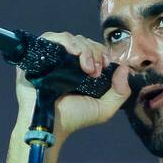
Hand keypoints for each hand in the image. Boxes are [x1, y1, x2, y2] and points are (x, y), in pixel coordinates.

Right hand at [14, 31, 131, 136]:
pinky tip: (73, 53)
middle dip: (94, 52)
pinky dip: (66, 41)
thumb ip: (120, 92)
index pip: (93, 48)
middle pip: (83, 41)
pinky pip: (51, 38)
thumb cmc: (74, 118)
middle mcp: (65, 61)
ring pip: (70, 38)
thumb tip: (125, 67)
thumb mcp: (105, 109)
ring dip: (83, 48)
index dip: (101, 52)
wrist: (51, 124)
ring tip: (86, 68)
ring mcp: (51, 57)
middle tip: (94, 71)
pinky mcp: (37, 55)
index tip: (105, 66)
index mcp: (80, 69)